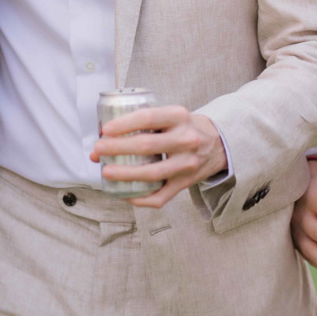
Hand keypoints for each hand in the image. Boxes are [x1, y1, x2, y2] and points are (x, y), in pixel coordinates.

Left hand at [88, 105, 226, 207]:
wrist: (218, 144)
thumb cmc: (184, 127)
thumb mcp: (170, 116)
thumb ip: (142, 125)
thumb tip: (103, 138)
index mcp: (179, 116)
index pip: (148, 118)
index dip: (125, 124)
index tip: (106, 129)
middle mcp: (186, 139)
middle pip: (147, 146)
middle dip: (117, 148)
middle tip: (99, 149)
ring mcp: (187, 163)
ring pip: (153, 173)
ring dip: (125, 174)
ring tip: (106, 172)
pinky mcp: (186, 183)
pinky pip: (161, 196)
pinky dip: (141, 199)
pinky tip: (124, 194)